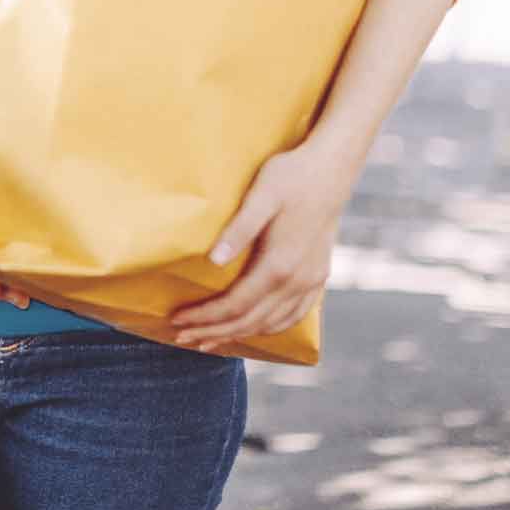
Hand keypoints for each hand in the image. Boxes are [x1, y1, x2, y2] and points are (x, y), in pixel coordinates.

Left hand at [167, 138, 359, 352]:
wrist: (332, 169)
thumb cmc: (291, 176)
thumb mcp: (261, 195)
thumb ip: (239, 229)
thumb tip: (213, 260)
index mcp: (279, 264)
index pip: (235, 305)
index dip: (205, 317)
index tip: (177, 321)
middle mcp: (297, 281)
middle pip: (250, 321)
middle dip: (214, 332)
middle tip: (182, 338)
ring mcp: (311, 281)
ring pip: (271, 324)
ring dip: (238, 335)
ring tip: (210, 340)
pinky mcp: (319, 276)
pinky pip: (293, 315)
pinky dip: (269, 328)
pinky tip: (254, 329)